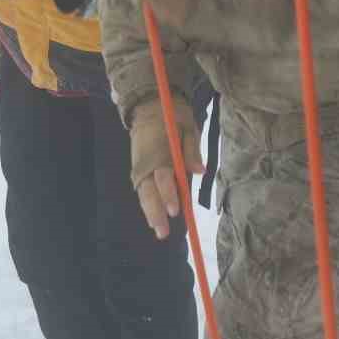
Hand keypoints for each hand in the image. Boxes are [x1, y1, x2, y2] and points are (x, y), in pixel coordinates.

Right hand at [129, 98, 202, 239]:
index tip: (175, 211)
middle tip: (163, 232)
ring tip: (158, 230)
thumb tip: (200, 172)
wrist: (148, 106)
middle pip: (148, 190)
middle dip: (156, 212)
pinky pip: (143, 189)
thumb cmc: (172, 117)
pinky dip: (148, 204)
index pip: (163, 177)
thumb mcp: (187, 127)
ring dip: (150, 212)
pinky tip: (154, 218)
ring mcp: (140, 166)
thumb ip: (191, 151)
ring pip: (143, 192)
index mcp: (158, 151)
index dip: (168, 194)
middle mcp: (146, 161)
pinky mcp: (139, 168)